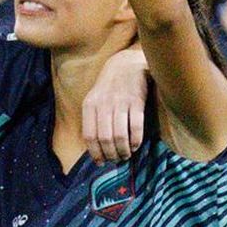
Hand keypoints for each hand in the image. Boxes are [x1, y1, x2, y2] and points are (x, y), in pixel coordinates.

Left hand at [83, 47, 147, 162]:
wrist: (126, 64)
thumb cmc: (109, 87)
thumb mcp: (94, 99)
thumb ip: (92, 119)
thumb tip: (95, 148)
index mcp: (90, 105)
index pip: (89, 136)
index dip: (95, 153)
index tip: (101, 162)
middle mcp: (103, 104)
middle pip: (105, 139)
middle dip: (111, 154)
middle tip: (116, 160)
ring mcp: (120, 102)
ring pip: (119, 136)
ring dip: (123, 151)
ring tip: (126, 155)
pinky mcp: (137, 101)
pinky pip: (136, 127)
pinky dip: (136, 141)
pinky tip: (136, 145)